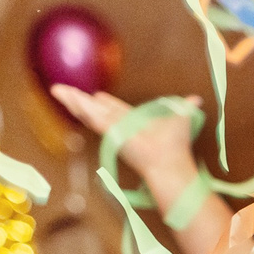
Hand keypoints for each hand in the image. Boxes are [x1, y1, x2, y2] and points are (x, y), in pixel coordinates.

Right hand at [53, 86, 200, 184]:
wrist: (169, 163)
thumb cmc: (175, 145)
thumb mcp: (180, 117)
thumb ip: (184, 107)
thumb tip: (197, 100)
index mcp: (133, 121)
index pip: (115, 109)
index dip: (105, 102)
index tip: (97, 96)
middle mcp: (120, 125)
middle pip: (95, 109)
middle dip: (79, 100)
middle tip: (61, 90)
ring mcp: (112, 128)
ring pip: (88, 111)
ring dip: (72, 100)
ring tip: (57, 90)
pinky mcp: (108, 130)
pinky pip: (89, 115)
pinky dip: (78, 105)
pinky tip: (65, 96)